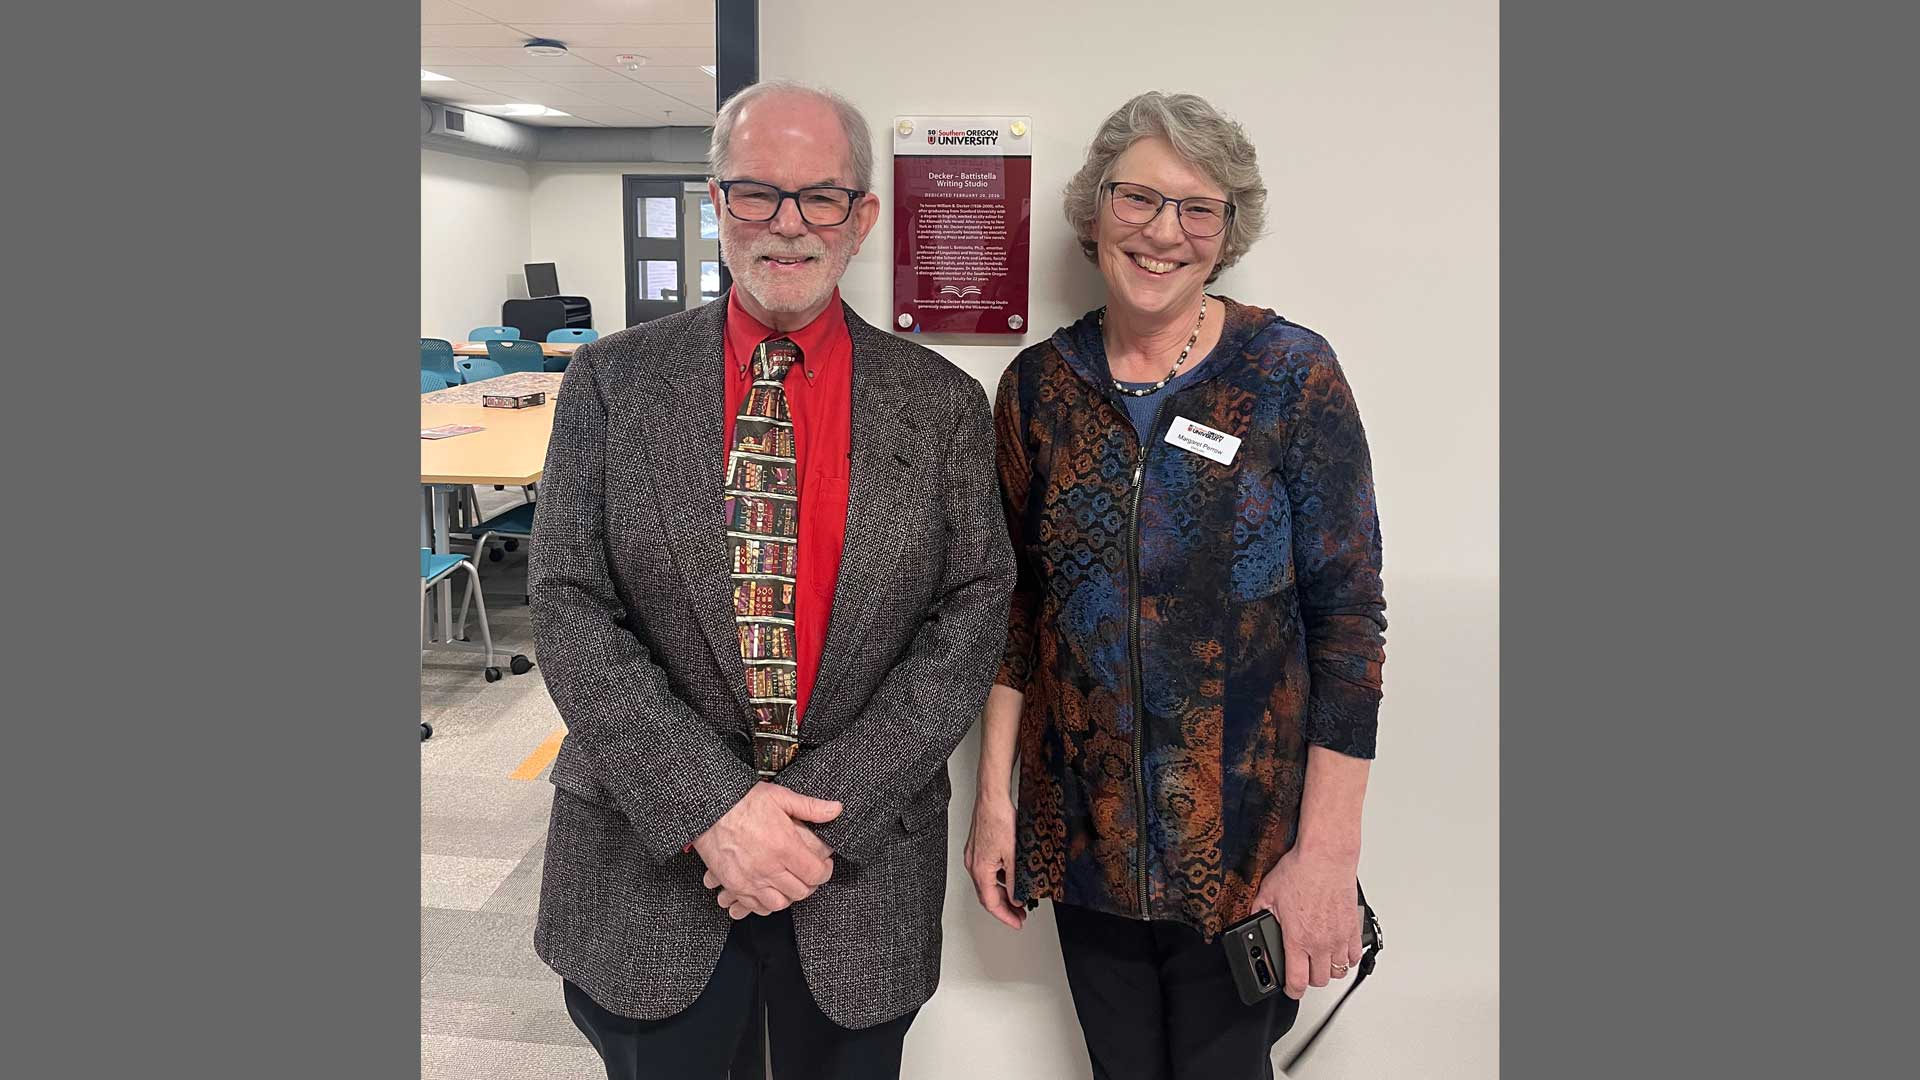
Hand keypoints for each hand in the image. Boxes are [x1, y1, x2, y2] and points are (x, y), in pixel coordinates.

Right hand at [693, 782, 839, 919]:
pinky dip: (765, 903)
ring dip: (788, 895)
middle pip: (801, 891)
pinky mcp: (734, 885)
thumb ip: (810, 807)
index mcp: (784, 846)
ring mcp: (750, 879)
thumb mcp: (780, 796)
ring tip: (788, 881)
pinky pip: (755, 906)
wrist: (707, 808)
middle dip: (809, 883)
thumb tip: (836, 810)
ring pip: (780, 904)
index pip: (816, 874)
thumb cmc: (743, 801)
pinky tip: (768, 890)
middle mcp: (768, 867)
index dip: (824, 871)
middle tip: (807, 872)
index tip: (823, 865)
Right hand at [963, 790, 1024, 928]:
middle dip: (1004, 908)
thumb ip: (1014, 880)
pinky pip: (987, 871)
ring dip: (1002, 893)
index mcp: (980, 870)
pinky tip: (1011, 878)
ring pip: (987, 883)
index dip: (1005, 916)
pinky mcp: (978, 847)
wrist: (992, 797)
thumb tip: (1017, 897)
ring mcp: (974, 856)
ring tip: (1018, 898)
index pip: (991, 903)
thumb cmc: (999, 820)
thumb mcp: (1013, 856)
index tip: (1017, 923)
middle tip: (1019, 915)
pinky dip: (999, 880)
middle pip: (987, 896)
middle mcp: (973, 865)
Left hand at [1251, 846, 1361, 998]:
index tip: (1289, 990)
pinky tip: (1338, 950)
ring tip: (1319, 960)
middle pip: (1319, 980)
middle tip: (1302, 969)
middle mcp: (1321, 943)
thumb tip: (1251, 921)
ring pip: (1338, 971)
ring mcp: (1339, 937)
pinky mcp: (1352, 928)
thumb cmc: (1300, 871)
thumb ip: (1258, 913)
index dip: (1292, 992)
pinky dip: (1347, 958)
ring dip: (1328, 969)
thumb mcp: (1267, 893)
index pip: (1297, 981)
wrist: (1326, 857)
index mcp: (1298, 939)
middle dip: (1308, 979)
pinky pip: (1354, 955)